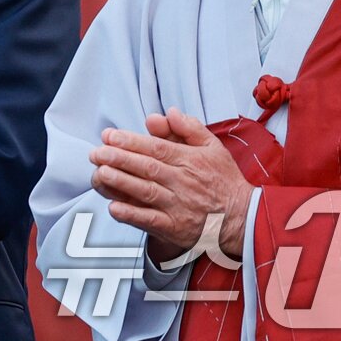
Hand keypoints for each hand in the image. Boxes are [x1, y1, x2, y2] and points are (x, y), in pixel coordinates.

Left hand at [90, 108, 253, 262]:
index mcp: (189, 161)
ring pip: (145, 192)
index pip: (156, 148)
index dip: (131, 141)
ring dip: (121, 183)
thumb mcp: (213, 147)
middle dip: (118, 159)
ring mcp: (178, 206)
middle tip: (96, 153)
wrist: (244, 218)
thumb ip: (189, 128)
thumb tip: (167, 112)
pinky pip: (150, 221)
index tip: (109, 136)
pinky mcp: (175, 228)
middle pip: (147, 168)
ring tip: (100, 173)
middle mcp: (182, 182)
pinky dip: (132, 215)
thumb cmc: (224, 180)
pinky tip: (114, 208)